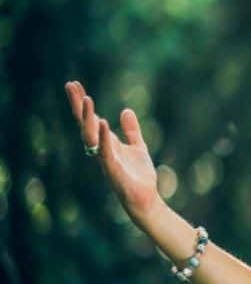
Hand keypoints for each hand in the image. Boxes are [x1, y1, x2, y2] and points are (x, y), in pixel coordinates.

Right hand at [64, 80, 162, 221]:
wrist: (145, 199)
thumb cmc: (139, 176)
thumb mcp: (138, 147)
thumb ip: (132, 130)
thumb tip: (126, 110)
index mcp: (107, 143)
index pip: (90, 119)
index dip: (82, 103)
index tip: (74, 84)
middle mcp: (102, 149)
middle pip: (85, 124)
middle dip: (78, 106)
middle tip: (72, 85)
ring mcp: (105, 159)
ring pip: (91, 136)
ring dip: (88, 118)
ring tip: (86, 99)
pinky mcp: (113, 170)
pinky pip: (105, 151)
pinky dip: (103, 137)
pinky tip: (101, 123)